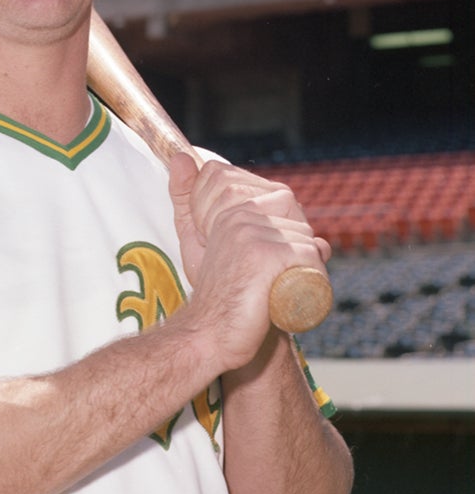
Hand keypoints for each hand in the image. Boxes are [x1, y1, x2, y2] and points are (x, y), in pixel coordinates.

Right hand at [168, 153, 329, 367]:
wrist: (209, 336)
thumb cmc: (214, 291)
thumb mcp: (203, 242)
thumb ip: (193, 200)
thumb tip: (182, 157)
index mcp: (228, 207)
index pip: (277, 192)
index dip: (277, 224)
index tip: (256, 254)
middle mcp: (240, 215)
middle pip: (297, 215)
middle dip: (295, 244)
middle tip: (266, 274)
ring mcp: (253, 233)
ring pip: (307, 238)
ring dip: (303, 265)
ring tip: (274, 288)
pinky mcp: (268, 256)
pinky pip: (311, 257)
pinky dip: (311, 279)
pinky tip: (286, 296)